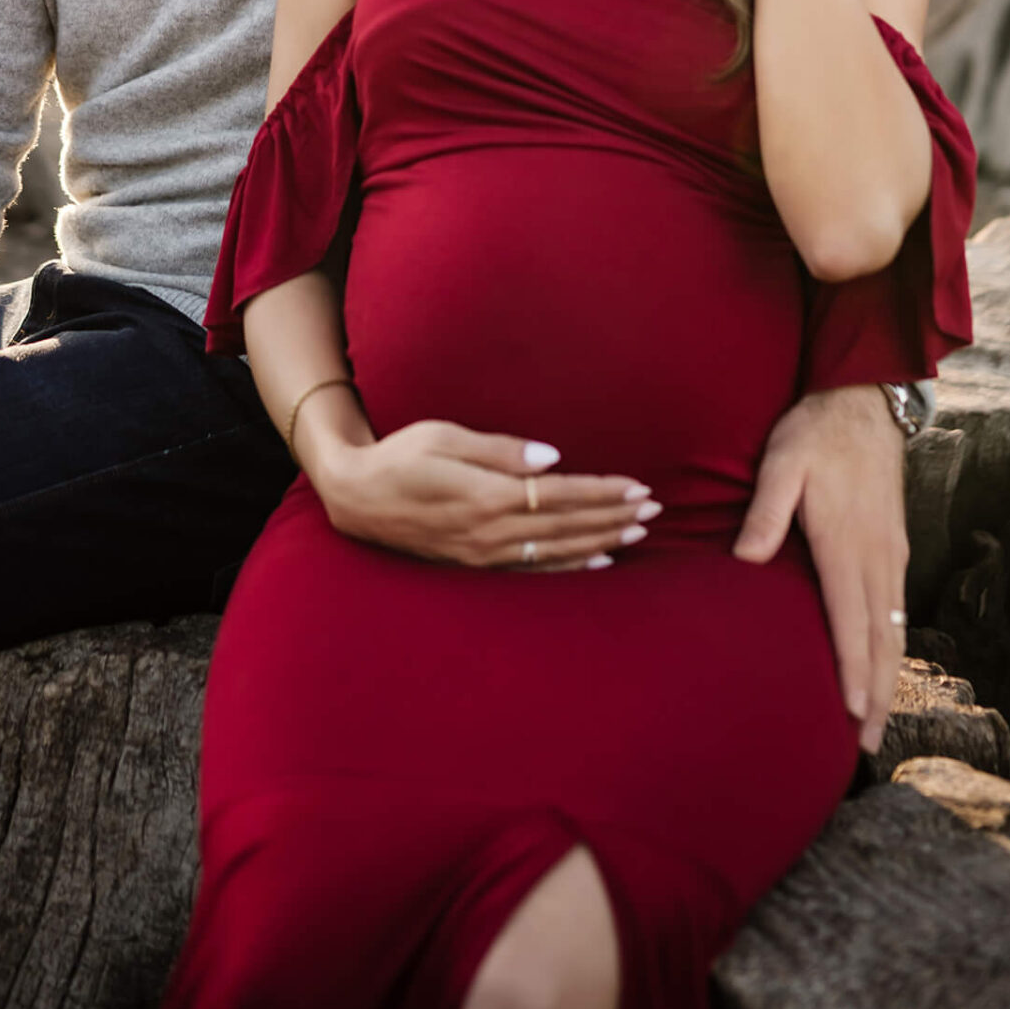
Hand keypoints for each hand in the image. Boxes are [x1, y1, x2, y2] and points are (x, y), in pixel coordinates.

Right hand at [308, 420, 657, 571]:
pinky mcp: (476, 565)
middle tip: (654, 509)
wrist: (355, 498)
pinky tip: (598, 562)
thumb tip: (553, 459)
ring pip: (557, 551)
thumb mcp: (442, 437)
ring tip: (638, 532)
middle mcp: (490, 532)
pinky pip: (534, 571)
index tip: (638, 487)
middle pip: (567, 526)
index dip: (603, 493)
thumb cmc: (398, 456)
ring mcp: (484, 555)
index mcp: (485, 496)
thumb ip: (498, 450)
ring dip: (601, 540)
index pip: (561, 496)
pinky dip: (570, 567)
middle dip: (614, 516)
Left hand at [732, 386, 905, 752]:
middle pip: (880, 640)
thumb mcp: (781, 463)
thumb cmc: (814, 434)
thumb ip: (766, 512)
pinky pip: (896, 610)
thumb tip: (745, 561)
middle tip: (866, 746)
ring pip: (893, 630)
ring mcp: (890, 554)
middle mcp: (876, 558)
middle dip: (876, 695)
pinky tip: (884, 666)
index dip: (852, 671)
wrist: (865, 403)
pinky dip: (892, 647)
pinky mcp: (894, 548)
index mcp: (846, 544)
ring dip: (887, 678)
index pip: (850, 621)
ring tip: (876, 722)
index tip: (853, 714)